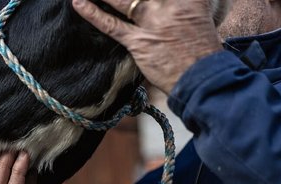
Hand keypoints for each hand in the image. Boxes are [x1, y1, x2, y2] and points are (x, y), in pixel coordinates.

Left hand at [73, 0, 223, 93]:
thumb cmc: (201, 48)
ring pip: (123, 0)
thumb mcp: (199, 12)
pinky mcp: (138, 42)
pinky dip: (92, 13)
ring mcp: (152, 22)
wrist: (202, 77)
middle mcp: (169, 4)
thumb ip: (181, 2)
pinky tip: (78, 3)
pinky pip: (111, 25)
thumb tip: (159, 2)